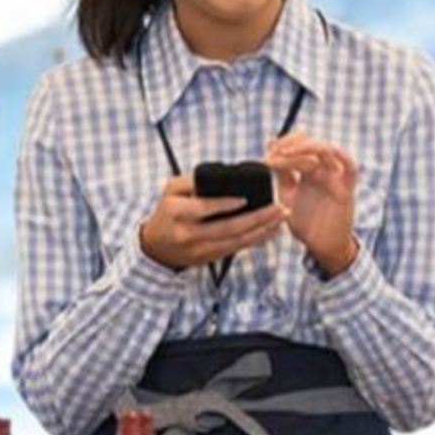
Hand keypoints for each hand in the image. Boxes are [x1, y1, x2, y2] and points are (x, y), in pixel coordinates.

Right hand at [138, 174, 284, 270]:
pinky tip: (271, 231)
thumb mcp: (171, 190)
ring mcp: (200, 250)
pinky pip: (237, 249)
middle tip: (277, 208)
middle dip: (256, 219)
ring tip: (280, 218)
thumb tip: (223, 174)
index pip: (204, 209)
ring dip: (262, 230)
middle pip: (227, 228)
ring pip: (236, 242)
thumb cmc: (167, 212)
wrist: (155, 247)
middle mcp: (189, 234)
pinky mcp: (210, 259)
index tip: (245, 198)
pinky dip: (256, 240)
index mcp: (177, 213)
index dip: (225, 204)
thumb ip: (193, 180)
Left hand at [265, 134, 358, 276]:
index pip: (298, 147)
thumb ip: (282, 178)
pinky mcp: (347, 188)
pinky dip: (340, 155)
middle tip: (273, 151)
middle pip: (310, 144)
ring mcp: (336, 177)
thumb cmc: (307, 224)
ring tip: (286, 152)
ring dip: (306, 147)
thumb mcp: (287, 197)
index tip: (266, 152)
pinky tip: (320, 155)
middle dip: (290, 144)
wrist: (321, 247)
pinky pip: (351, 167)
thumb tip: (268, 155)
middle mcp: (323, 170)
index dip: (282, 145)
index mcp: (308, 171)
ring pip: (327, 150)